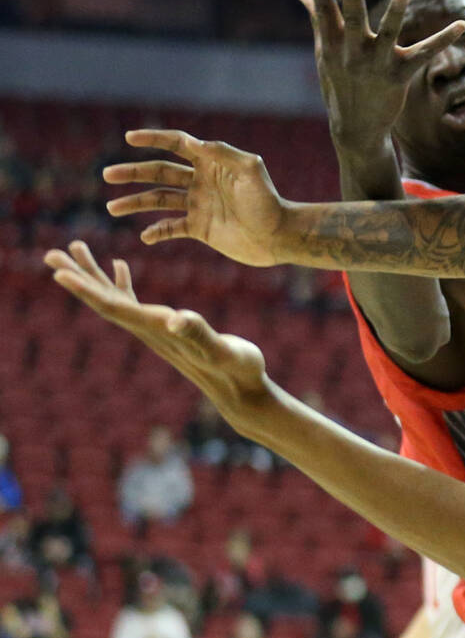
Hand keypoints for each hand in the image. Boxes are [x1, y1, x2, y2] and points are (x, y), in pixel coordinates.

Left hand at [44, 241, 270, 428]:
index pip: (113, 309)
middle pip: (103, 302)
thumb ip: (199, 334)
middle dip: (77, 278)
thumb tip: (176, 321)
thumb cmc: (237, 368)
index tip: (59, 273)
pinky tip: (119, 265)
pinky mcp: (165, 326)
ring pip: (114, 298)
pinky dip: (121, 281)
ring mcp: (155, 329)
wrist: (241, 388)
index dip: (86, 291)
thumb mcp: (222, 350)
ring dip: (93, 275)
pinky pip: (133, 300)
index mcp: (158, 330)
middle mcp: (149, 330)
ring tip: (74, 249)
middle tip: (50, 255)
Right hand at [103, 130, 287, 265]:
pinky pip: (171, 228)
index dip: (154, 138)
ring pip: (159, 200)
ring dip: (135, 203)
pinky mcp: (200, 228)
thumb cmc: (268, 202)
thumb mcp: (251, 170)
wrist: (278, 236)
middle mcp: (201, 181)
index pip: (177, 144)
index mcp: (211, 163)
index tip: (129, 137)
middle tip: (107, 174)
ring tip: (112, 208)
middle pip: (160, 172)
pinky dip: (157, 232)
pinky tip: (146, 236)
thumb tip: (195, 142)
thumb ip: (224, 153)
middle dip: (133, 172)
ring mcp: (199, 204)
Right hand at [300, 0, 464, 149]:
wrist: (355, 128)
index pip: (323, 10)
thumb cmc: (338, 84)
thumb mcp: (325, 52)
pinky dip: (444, 40)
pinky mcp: (399, 75)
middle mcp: (353, 53)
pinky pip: (425, 54)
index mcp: (333, 44)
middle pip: (353, 18)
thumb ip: (318, 20)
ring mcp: (377, 64)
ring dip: (394, 14)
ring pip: (388, 35)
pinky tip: (462, 26)